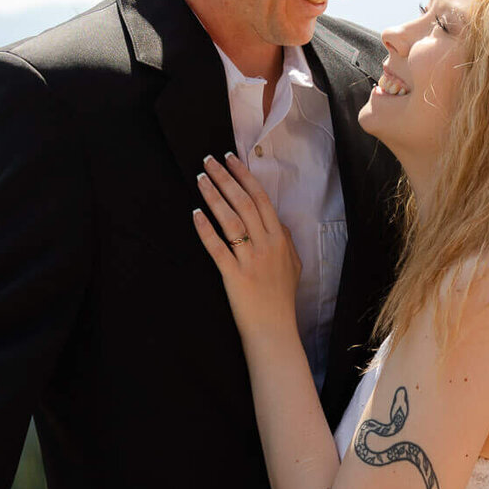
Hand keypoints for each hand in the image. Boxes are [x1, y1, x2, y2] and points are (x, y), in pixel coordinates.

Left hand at [193, 153, 301, 340]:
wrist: (274, 329)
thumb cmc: (281, 298)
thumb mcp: (293, 265)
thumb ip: (284, 240)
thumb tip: (275, 221)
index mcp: (279, 240)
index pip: (261, 199)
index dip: (244, 177)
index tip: (230, 159)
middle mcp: (267, 246)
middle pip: (244, 203)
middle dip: (225, 178)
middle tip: (208, 161)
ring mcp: (251, 261)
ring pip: (231, 220)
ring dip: (214, 197)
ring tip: (201, 180)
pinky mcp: (235, 276)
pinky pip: (218, 248)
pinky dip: (206, 230)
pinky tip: (195, 214)